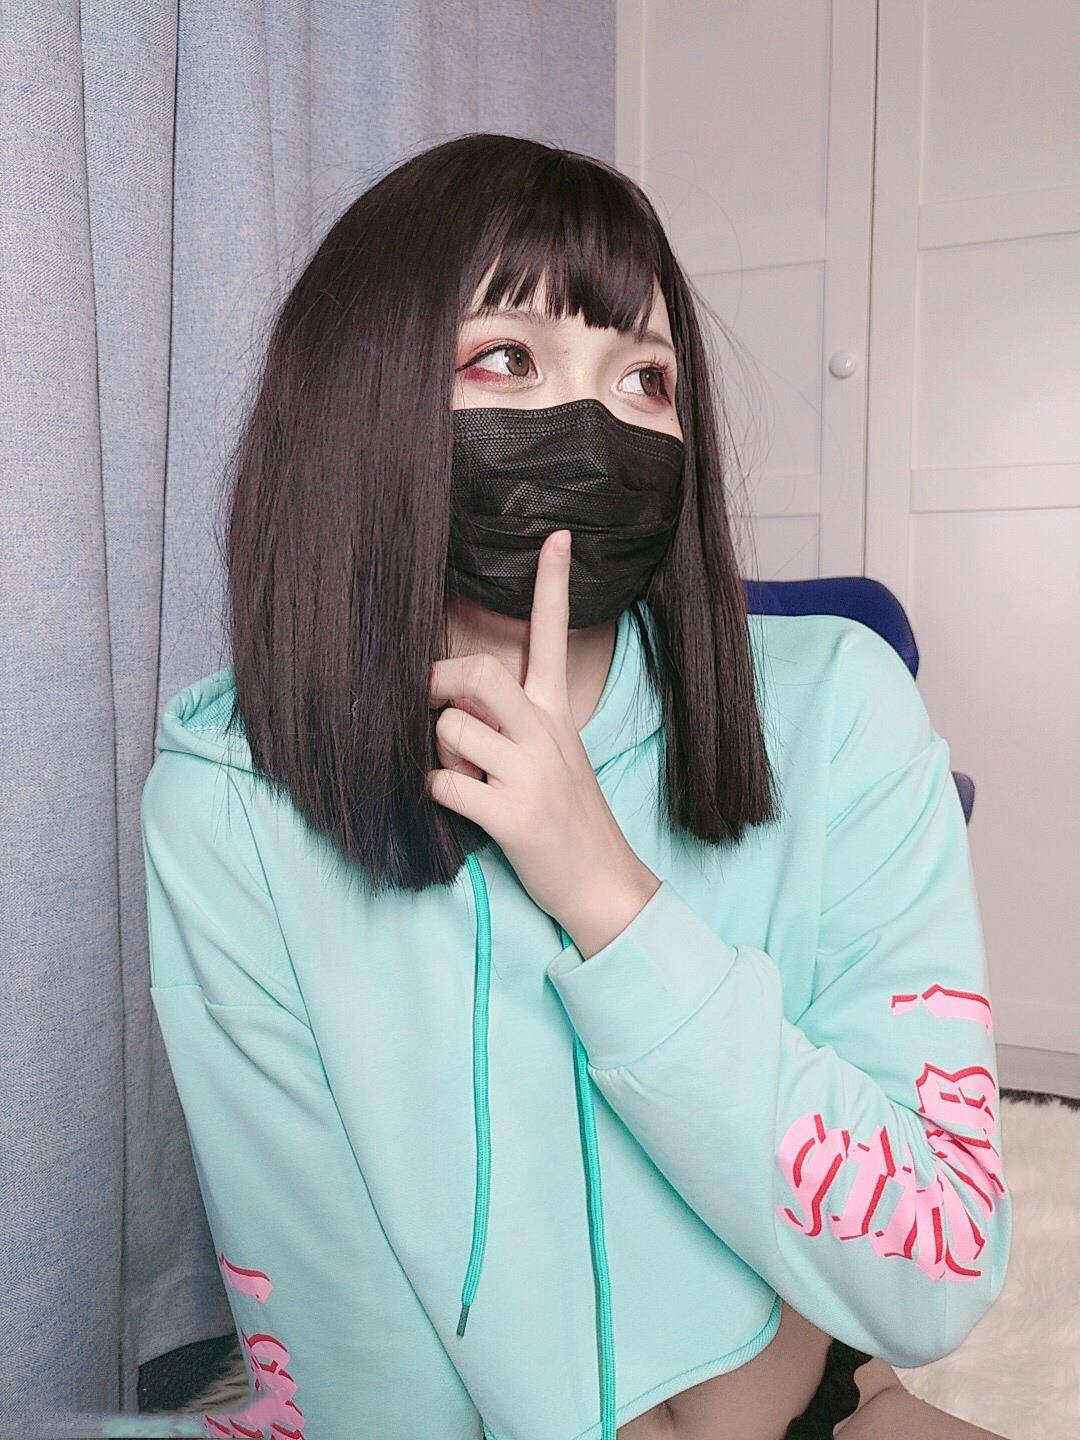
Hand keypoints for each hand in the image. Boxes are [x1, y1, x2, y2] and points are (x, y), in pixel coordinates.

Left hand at [425, 529, 656, 950]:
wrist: (603, 882)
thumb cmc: (569, 816)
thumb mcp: (555, 755)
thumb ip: (514, 721)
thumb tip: (454, 704)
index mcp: (557, 712)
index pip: (553, 635)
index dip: (553, 583)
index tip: (557, 535)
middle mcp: (546, 733)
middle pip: (479, 669)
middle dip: (439, 680)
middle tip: (435, 704)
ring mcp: (530, 773)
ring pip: (451, 727)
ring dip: (439, 752)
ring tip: (464, 777)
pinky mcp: (511, 815)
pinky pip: (443, 785)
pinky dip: (436, 794)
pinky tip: (459, 807)